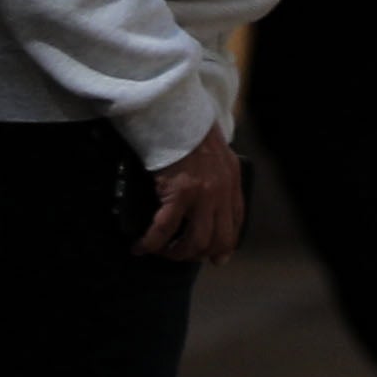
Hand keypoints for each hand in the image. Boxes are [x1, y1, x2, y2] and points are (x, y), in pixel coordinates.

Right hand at [140, 131, 246, 266]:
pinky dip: (151, 243)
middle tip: (177, 255)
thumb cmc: (189, 137)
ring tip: (160, 251)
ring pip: (194, 241)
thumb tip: (211, 205)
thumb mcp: (217, 158)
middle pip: (217, 240)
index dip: (224, 247)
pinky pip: (165, 230)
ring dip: (175, 253)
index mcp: (232, 184)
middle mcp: (222, 193)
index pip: (236, 225)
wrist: (176, 117)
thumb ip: (218, 181)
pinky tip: (140, 247)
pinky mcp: (180, 193)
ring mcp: (203, 195)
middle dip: (196, 254)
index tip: (215, 259)